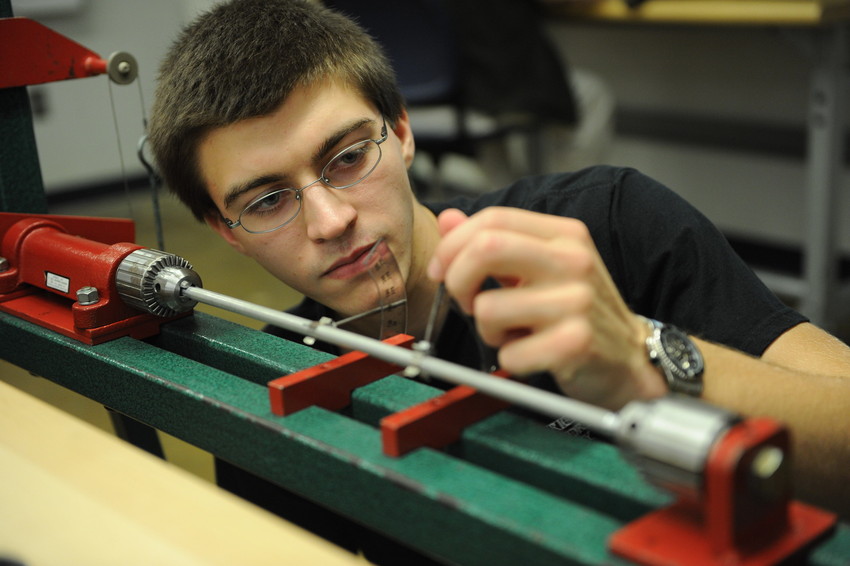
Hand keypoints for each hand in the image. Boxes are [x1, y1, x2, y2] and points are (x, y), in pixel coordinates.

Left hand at [427, 207, 665, 409]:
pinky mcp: (577, 342)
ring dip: (486, 330)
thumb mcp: (538, 267)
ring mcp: (577, 300)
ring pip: (488, 308)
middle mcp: (573, 260)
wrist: (629, 358)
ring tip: (512, 332)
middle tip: (467, 302)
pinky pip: (509, 353)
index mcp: (564, 234)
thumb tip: (448, 219)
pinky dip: (509, 359)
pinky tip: (532, 354)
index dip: (453, 245)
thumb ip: (492, 241)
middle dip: (458, 281)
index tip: (442, 270)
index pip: (492, 219)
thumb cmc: (577, 311)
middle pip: (486, 248)